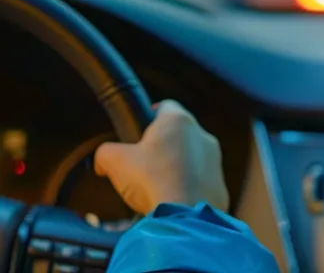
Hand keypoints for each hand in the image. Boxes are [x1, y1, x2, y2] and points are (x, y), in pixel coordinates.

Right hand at [93, 100, 228, 214]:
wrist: (183, 217)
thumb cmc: (151, 181)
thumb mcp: (114, 161)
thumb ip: (104, 153)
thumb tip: (101, 162)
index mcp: (178, 120)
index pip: (163, 106)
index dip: (148, 117)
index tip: (138, 134)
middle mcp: (202, 136)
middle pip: (178, 134)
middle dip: (162, 147)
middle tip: (143, 165)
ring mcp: (215, 162)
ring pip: (192, 159)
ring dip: (177, 169)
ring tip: (158, 188)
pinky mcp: (221, 187)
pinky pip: (201, 183)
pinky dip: (189, 189)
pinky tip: (173, 202)